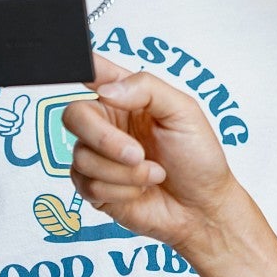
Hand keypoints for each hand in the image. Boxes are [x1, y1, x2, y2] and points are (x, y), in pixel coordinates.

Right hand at [65, 55, 240, 257]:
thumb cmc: (198, 158)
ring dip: (123, 172)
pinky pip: (88, 185)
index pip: (93, 72)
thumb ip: (146, 88)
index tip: (86, 74)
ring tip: (153, 173)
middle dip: (104, 138)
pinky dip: (120, 190)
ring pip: (82, 156)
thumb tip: (106, 90)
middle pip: (74, 116)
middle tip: (137, 153)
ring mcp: (99, 157)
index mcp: (127, 98)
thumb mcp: (184, 111)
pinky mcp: (95, 189)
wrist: (202, 208)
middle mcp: (108, 124)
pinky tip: (141, 190)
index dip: (81, 68)